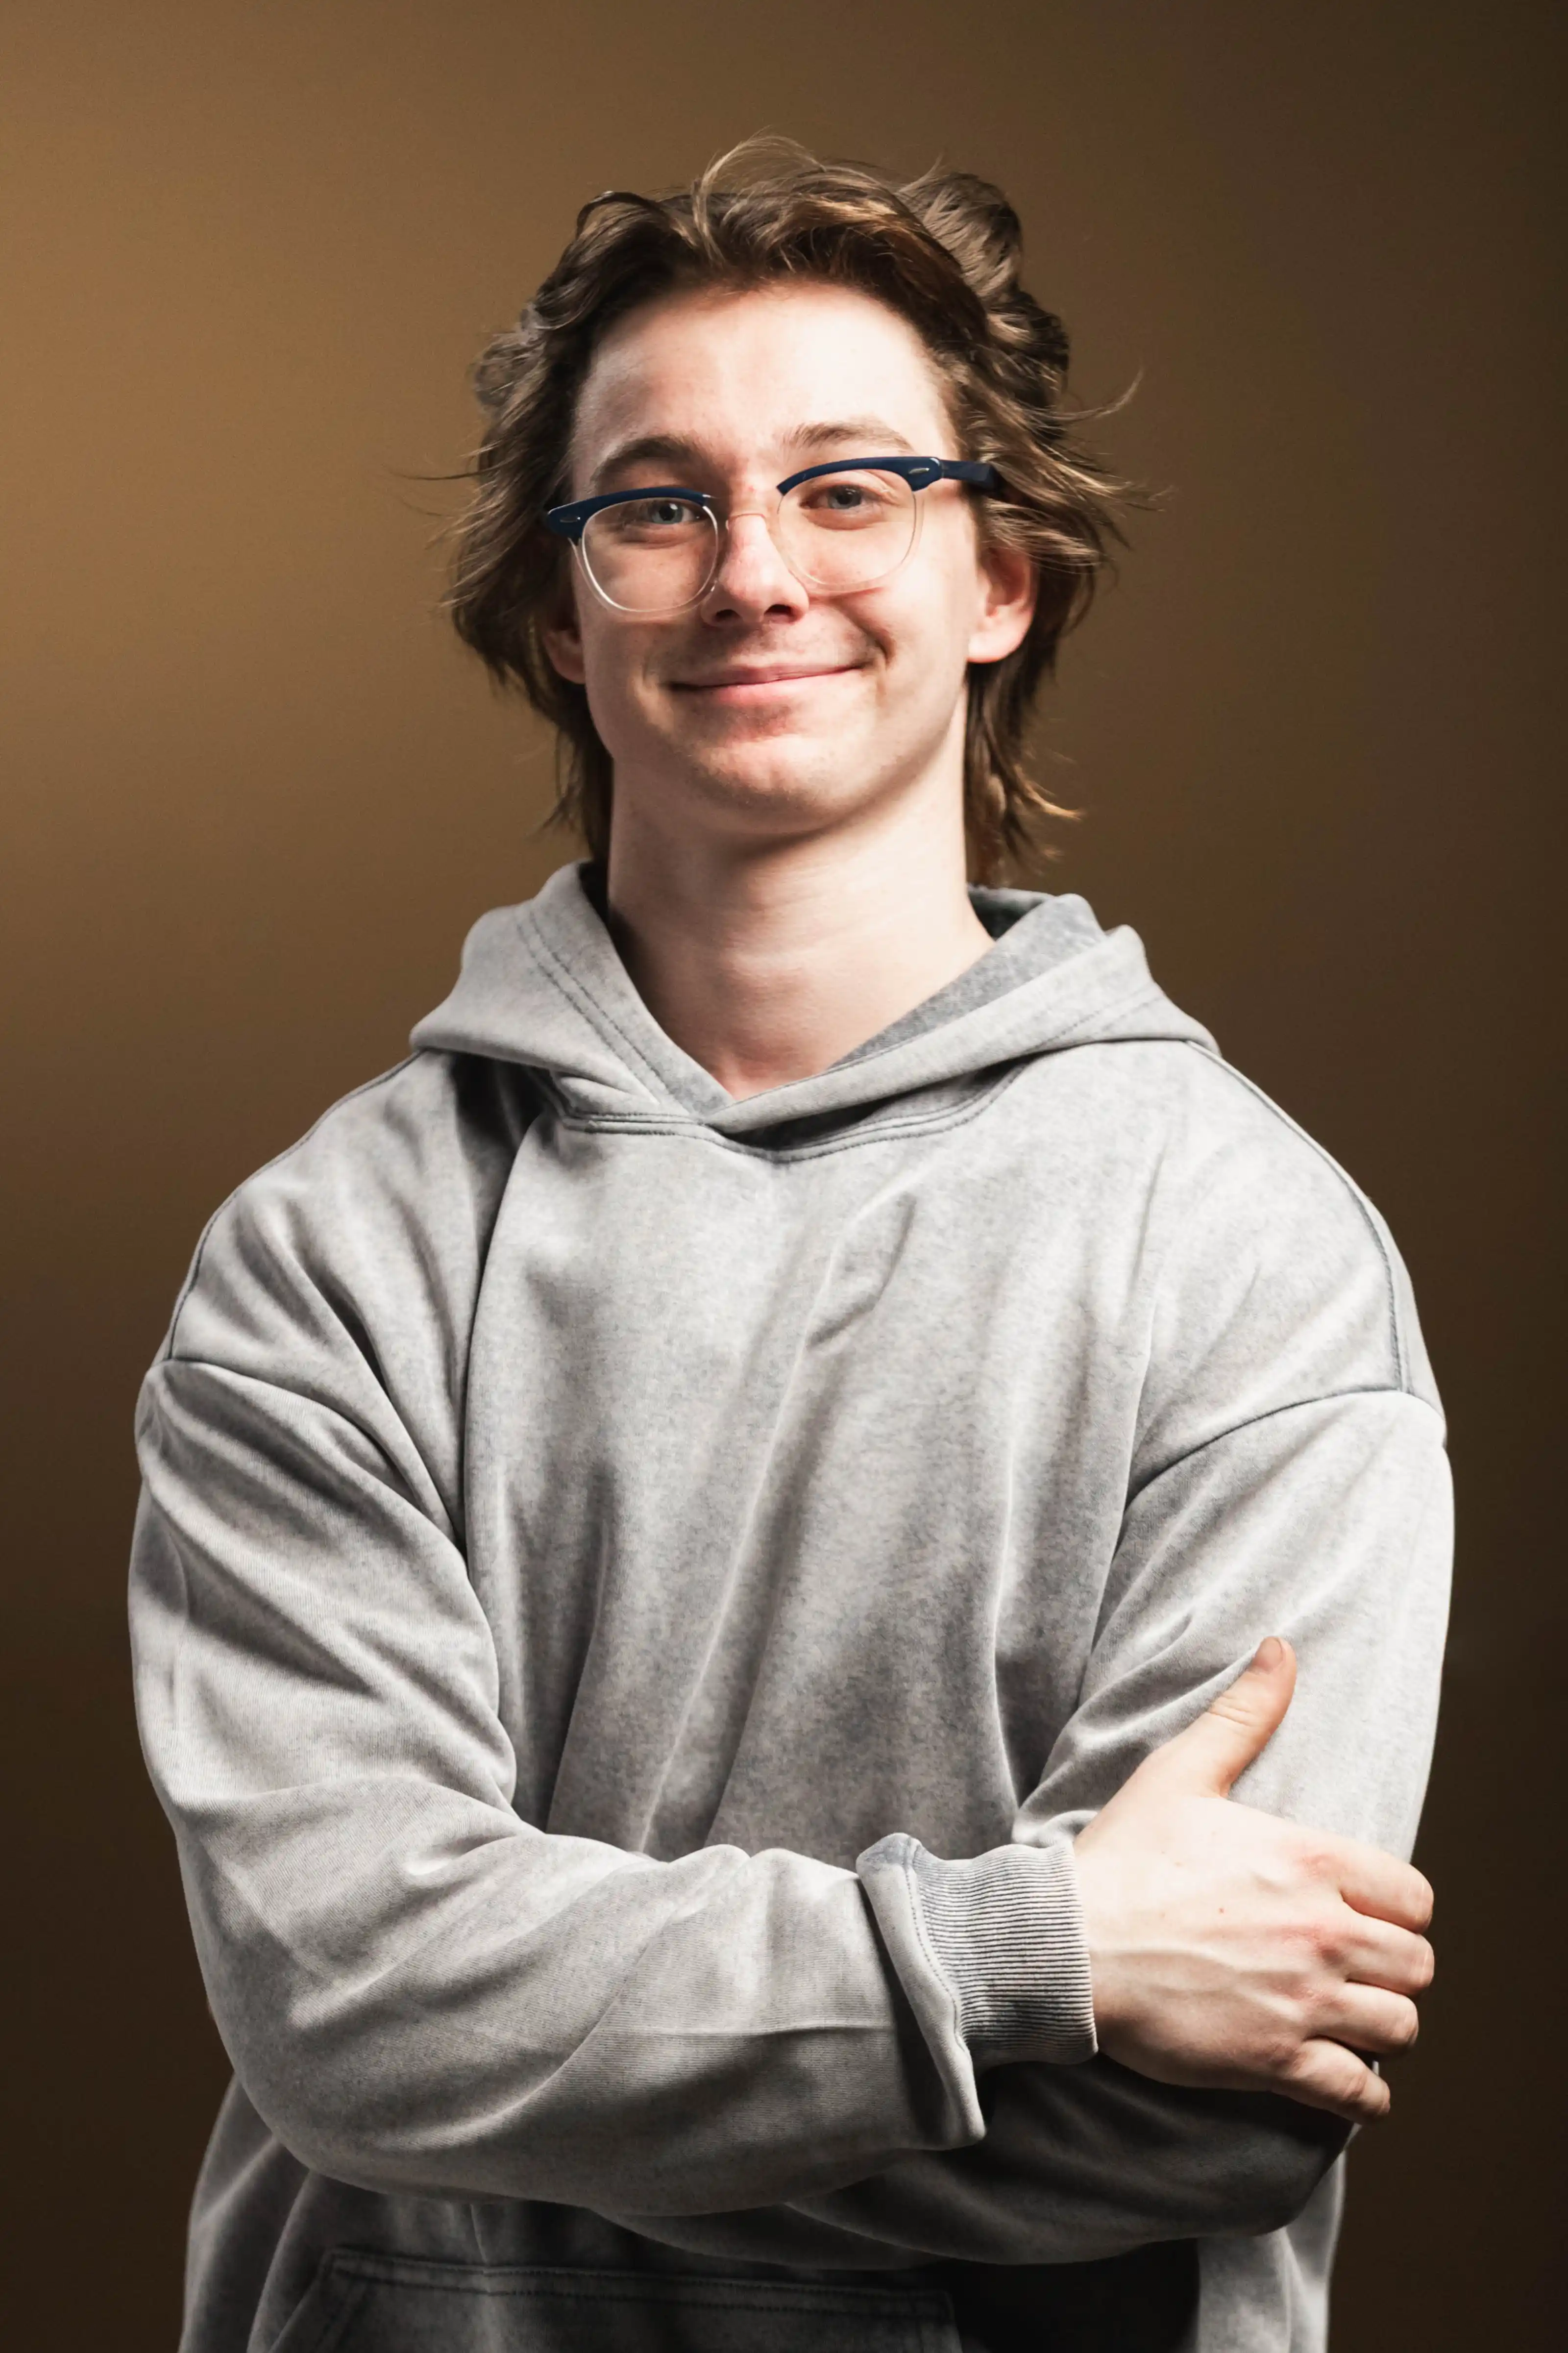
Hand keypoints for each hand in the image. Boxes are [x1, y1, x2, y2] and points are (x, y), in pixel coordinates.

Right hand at [1071, 1637, 1433, 2123]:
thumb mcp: (1182, 1772)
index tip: (1369, 1915)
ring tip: (1353, 2019)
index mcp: (1311, 1862)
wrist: (1068, 1943)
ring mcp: (1302, 2001)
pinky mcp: (1275, 2061)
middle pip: (1417, 1966)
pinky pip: (1359, 2093)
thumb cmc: (1123, 1858)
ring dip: (1382, 2027)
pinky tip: (1343, 2076)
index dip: (1397, 1909)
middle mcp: (1321, 1932)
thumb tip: (1280, 1650)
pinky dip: (1362, 2092)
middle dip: (1395, 1969)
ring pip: (1399, 2029)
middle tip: (1361, 1968)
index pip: (1414, 1898)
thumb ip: (1243, 1713)